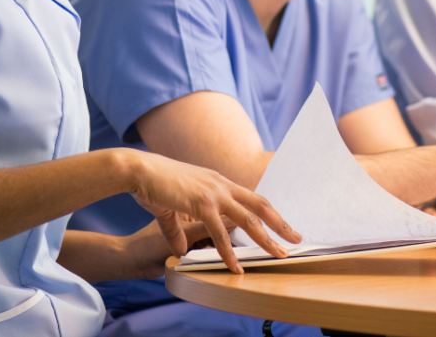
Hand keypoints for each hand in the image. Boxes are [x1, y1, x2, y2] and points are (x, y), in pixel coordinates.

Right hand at [128, 151, 300, 273]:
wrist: (139, 170)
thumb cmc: (154, 183)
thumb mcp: (171, 207)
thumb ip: (178, 229)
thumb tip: (182, 247)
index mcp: (218, 182)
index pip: (252, 198)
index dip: (268, 213)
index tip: (282, 225)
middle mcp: (221, 185)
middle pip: (260, 205)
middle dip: (280, 223)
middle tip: (297, 239)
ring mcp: (213, 193)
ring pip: (248, 219)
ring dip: (265, 239)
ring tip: (278, 255)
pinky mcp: (200, 203)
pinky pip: (220, 232)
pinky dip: (229, 252)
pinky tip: (236, 266)